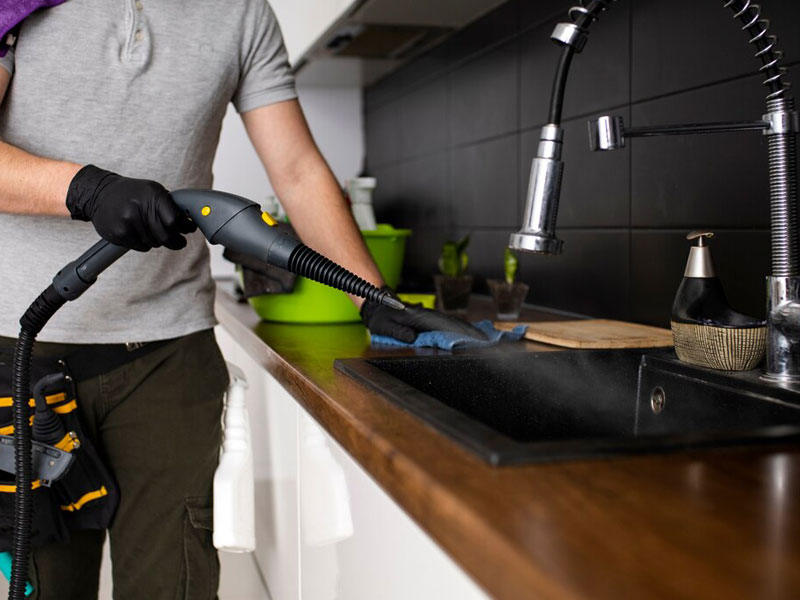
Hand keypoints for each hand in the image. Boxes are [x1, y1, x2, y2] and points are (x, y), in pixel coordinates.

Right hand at [66, 165, 195, 251]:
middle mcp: (140, 207)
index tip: (188, 231)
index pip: (174, 220)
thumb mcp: (152, 191)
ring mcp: (128, 220)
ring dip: (157, 241)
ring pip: (154, 243)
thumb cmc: (130, 193)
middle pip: (166, 236)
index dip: (184, 228)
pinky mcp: (119, 232)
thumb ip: (170, 205)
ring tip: (151, 231)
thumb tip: (189, 222)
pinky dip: (144, 244)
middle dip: (176, 241)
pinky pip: (141, 247)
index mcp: (152, 195)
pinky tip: (139, 234)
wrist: (99, 193)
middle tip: (179, 242)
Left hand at [360, 292, 487, 343]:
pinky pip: (444, 325)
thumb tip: (413, 338)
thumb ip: (399, 331)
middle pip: (451, 323)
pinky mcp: (426, 320)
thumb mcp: (386, 325)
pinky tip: (464, 335)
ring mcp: (427, 317)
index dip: (459, 331)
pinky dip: (456, 329)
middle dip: (468, 331)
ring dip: (465, 330)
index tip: (474, 337)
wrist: (376, 304)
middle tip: (485, 340)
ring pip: (450, 323)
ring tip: (480, 339)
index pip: (443, 325)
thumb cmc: (381, 316)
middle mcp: (426, 316)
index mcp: (419, 317)